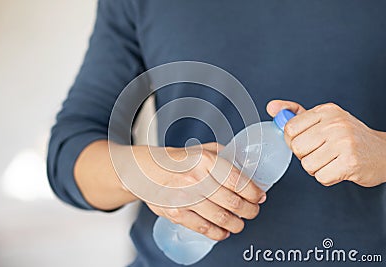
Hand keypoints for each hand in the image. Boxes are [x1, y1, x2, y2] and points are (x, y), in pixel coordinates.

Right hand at [130, 143, 265, 240]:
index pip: (239, 181)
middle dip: (250, 210)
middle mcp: (196, 179)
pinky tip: (224, 231)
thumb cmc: (177, 160)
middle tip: (253, 210)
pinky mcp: (176, 213)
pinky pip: (204, 229)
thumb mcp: (203, 150)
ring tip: (240, 222)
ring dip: (237, 224)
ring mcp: (185, 198)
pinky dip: (219, 233)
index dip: (254, 193)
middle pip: (234, 202)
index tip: (259, 196)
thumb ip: (226, 156)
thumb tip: (248, 168)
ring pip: (222, 219)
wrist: (146, 170)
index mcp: (206, 161)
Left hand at [267, 100, 385, 186]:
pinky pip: (321, 177)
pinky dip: (327, 177)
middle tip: (321, 152)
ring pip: (307, 165)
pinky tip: (338, 169)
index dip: (293, 140)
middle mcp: (335, 123)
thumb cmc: (349, 137)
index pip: (290, 128)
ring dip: (316, 168)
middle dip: (305, 155)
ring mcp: (344, 142)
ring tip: (331, 160)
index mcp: (327, 111)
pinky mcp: (350, 162)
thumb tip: (272, 108)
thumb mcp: (323, 118)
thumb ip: (295, 113)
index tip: (306, 141)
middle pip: (297, 148)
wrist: (383, 152)